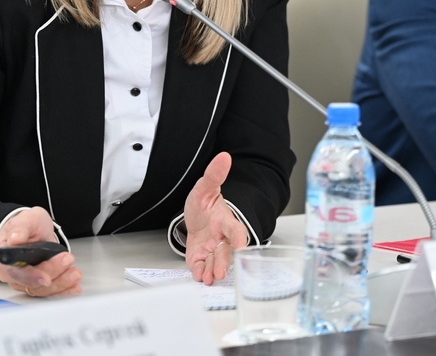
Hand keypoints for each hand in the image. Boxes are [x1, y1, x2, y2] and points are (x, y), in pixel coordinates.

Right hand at [0, 208, 79, 298]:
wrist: (33, 230)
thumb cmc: (27, 225)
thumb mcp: (26, 219)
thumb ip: (20, 228)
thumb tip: (15, 239)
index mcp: (2, 255)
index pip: (14, 271)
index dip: (31, 276)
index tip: (46, 277)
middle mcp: (9, 271)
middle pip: (29, 282)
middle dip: (52, 273)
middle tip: (68, 260)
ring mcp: (22, 280)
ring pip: (40, 289)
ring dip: (60, 283)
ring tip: (74, 273)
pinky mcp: (35, 284)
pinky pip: (47, 293)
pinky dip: (62, 291)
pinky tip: (73, 287)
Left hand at [183, 152, 248, 284]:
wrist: (195, 217)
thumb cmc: (205, 204)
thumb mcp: (204, 187)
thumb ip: (213, 175)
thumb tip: (223, 157)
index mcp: (226, 221)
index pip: (236, 229)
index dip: (238, 237)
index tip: (241, 245)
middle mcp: (222, 238)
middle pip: (226, 251)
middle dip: (224, 262)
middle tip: (221, 272)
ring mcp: (212, 250)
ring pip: (215, 262)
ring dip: (212, 271)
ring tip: (208, 278)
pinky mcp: (201, 258)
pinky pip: (202, 267)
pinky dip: (201, 272)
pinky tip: (199, 277)